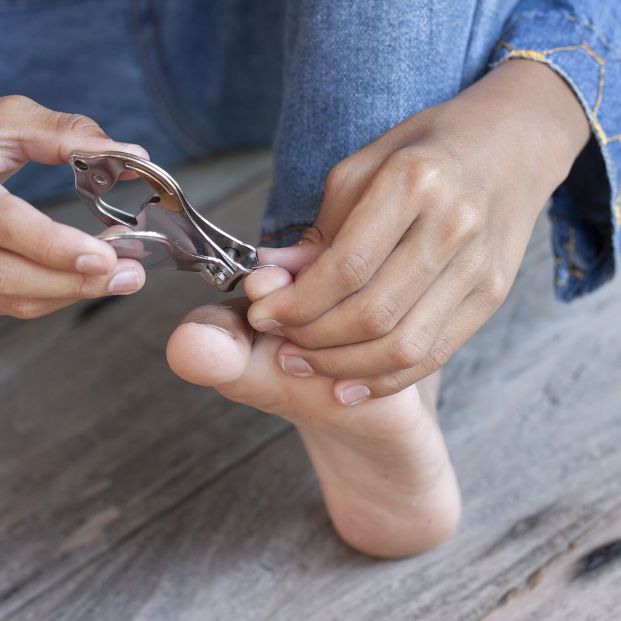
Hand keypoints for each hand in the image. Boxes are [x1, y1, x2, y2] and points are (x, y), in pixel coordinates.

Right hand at [0, 95, 147, 318]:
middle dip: (80, 282)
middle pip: (15, 278)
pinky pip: (15, 301)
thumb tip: (132, 153)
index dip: (57, 247)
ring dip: (74, 292)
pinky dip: (56, 292)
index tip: (106, 257)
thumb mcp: (7, 122)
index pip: (7, 227)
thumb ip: (65, 135)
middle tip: (132, 275)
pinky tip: (86, 277)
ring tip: (122, 276)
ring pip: (17, 298)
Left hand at [247, 60, 590, 401]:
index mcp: (414, 182)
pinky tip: (347, 384)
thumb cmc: (423, 152)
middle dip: (313, 339)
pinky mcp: (492, 296)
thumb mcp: (361, 169)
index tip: (263, 314)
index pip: (346, 267)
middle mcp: (454, 227)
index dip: (297, 303)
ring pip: (403, 346)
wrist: (511, 146)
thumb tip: (270, 278)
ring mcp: (479, 268)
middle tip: (280, 342)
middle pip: (373, 314)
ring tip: (304, 362)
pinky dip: (385, 379)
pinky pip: (434, 355)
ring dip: (343, 367)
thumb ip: (318, 231)